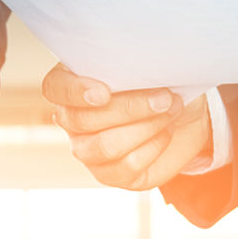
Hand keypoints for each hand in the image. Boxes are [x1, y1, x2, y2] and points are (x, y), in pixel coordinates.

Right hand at [41, 64, 212, 190]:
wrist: (183, 110)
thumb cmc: (159, 79)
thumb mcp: (147, 64)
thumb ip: (133, 64)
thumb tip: (145, 68)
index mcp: (71, 84)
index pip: (54, 88)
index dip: (74, 91)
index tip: (103, 92)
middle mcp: (72, 120)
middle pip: (83, 120)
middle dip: (129, 108)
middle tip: (165, 97)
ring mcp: (87, 151)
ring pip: (105, 146)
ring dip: (146, 126)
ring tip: (172, 109)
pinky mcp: (111, 174)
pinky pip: (128, 165)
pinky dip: (154, 144)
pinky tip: (168, 129)